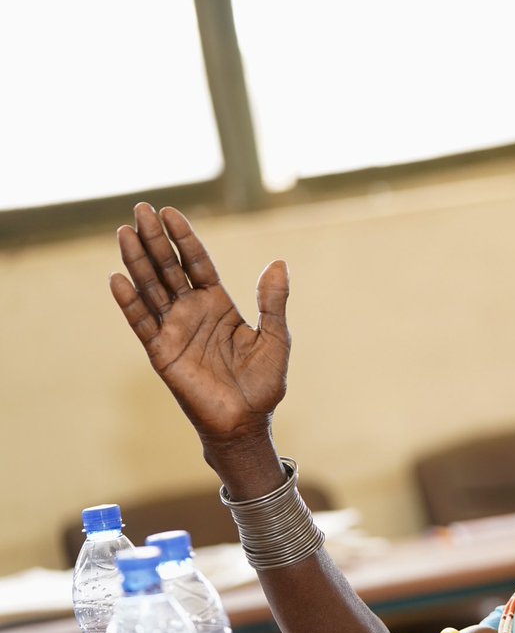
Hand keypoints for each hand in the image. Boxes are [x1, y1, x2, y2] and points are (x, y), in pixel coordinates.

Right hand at [110, 203, 289, 448]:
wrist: (247, 422)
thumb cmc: (263, 383)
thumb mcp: (275, 337)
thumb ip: (272, 302)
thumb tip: (279, 263)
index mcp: (219, 305)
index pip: (197, 263)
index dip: (184, 239)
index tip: (170, 212)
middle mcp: (193, 312)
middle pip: (169, 269)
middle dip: (155, 240)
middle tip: (140, 210)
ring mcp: (175, 330)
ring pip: (152, 289)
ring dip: (138, 261)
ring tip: (125, 232)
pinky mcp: (161, 353)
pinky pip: (142, 323)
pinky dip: (130, 302)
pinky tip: (117, 278)